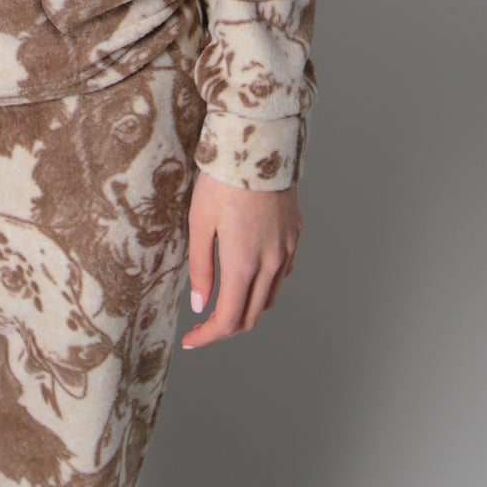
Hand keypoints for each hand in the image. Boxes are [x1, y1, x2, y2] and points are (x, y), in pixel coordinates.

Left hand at [180, 167, 301, 349]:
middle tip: (203, 325)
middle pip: (252, 316)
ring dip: (247, 308)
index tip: (191, 340)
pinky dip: (264, 287)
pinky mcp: (295, 237)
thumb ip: (200, 268)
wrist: (258, 146)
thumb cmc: (222, 181)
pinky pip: (281, 275)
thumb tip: (200, 305)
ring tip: (223, 302)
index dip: (208, 336)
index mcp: (243, 264)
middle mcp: (270, 263)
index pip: (229, 320)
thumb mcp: (199, 222)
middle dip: (226, 327)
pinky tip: (248, 275)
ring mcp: (286, 251)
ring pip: (269, 298)